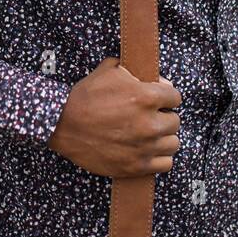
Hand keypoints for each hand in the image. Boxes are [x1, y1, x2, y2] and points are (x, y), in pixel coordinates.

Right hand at [48, 57, 180, 177]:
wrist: (62, 125)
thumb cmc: (84, 97)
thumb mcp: (108, 71)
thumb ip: (133, 70)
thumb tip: (151, 77)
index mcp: (146, 97)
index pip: (175, 97)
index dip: (166, 96)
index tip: (159, 99)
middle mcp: (149, 123)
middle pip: (175, 121)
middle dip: (164, 116)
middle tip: (150, 116)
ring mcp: (144, 147)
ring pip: (173, 143)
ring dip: (163, 137)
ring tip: (150, 134)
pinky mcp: (136, 166)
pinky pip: (165, 164)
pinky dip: (160, 157)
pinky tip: (149, 150)